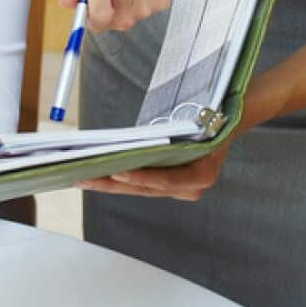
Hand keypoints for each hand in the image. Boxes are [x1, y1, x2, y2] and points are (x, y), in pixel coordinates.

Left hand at [73, 82, 284, 200]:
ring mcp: (177, 189)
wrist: (227, 121)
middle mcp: (190, 188)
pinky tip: (93, 174)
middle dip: (110, 183)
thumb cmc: (213, 117)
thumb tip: (161, 127)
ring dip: (107, 183)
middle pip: (145, 188)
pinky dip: (115, 179)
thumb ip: (189, 126)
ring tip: (78, 178)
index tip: (117, 174)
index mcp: (203, 174)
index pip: (167, 180)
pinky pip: (137, 183)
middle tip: (82, 178)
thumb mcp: (205, 118)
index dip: (141, 178)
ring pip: (137, 188)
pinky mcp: (165, 184)